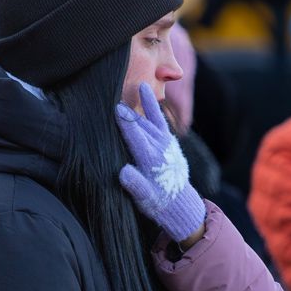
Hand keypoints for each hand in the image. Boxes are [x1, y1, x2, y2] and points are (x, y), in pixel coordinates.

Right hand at [115, 83, 205, 242]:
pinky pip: (160, 119)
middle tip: (109, 94)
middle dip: (127, 112)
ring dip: (138, 105)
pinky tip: (145, 90)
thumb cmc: (158, 203)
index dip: (126, 123)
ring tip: (124, 87)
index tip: (115, 109)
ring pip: (149, 120)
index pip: (136, 138)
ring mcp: (166, 143)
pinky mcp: (169, 141)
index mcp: (151, 161)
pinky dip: (153, 105)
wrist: (181, 204)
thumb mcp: (144, 199)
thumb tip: (123, 172)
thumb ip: (135, 185)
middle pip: (141, 126)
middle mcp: (160, 149)